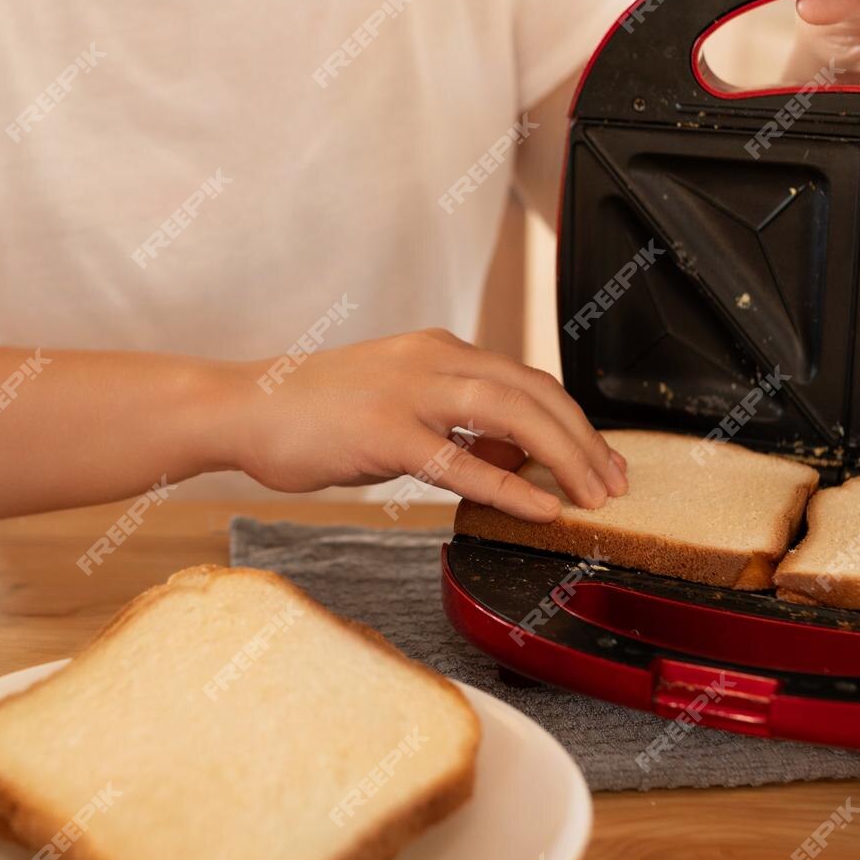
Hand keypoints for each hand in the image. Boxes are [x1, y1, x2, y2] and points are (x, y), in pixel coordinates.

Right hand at [224, 328, 626, 521]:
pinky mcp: (385, 431)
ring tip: (593, 497)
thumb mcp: (396, 409)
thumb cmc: (313, 415)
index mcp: (438, 350)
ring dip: (565, 458)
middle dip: (585, 441)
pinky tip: (541, 509)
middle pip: (535, 393)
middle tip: (615, 484)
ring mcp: (409, 392)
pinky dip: (511, 486)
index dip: (574, 421)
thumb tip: (512, 459)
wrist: (244, 408)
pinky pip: (462, 461)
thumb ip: (454, 426)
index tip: (601, 460)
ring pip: (513, 416)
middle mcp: (433, 360)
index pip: (528, 380)